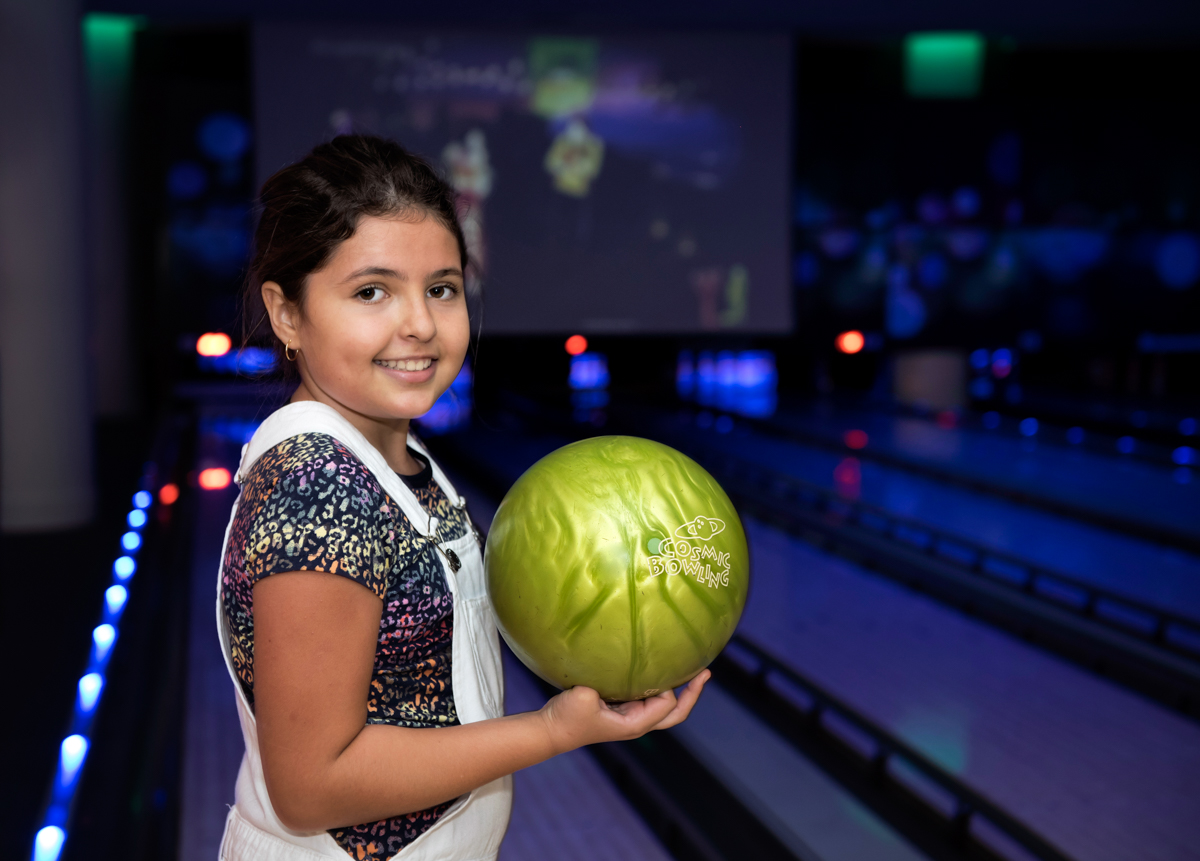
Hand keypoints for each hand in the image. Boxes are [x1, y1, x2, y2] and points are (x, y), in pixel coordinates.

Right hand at [538, 669, 710, 754]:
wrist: (550, 729)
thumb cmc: (567, 717)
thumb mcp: (585, 697)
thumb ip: (606, 682)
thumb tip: (620, 660)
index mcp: (635, 724)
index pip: (667, 704)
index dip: (668, 685)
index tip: (655, 668)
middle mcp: (638, 722)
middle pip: (676, 712)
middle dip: (693, 693)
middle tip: (706, 672)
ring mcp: (630, 716)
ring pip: (663, 705)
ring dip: (677, 688)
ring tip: (690, 668)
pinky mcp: (621, 708)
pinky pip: (647, 696)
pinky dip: (657, 684)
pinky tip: (656, 668)